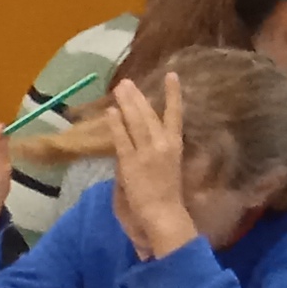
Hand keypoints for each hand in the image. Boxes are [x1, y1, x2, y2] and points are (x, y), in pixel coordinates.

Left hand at [109, 76, 199, 259]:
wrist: (164, 212)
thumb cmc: (167, 195)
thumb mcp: (168, 168)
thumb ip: (155, 153)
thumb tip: (140, 143)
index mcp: (175, 145)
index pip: (176, 114)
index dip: (173, 94)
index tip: (172, 75)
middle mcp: (163, 144)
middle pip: (149, 114)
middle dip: (138, 96)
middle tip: (127, 81)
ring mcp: (147, 152)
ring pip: (136, 122)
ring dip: (126, 104)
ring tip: (119, 88)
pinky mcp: (131, 162)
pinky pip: (122, 139)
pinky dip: (115, 125)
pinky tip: (110, 112)